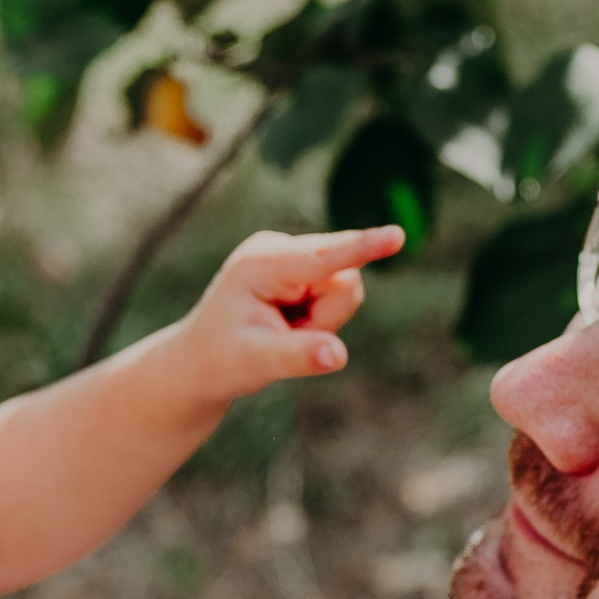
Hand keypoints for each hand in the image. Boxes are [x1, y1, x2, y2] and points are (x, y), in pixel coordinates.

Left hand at [173, 226, 405, 404]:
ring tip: (284, 334)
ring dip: (323, 323)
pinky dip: (319, 321)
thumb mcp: (256, 362)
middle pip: (343, 281)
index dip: (362, 248)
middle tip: (286, 337)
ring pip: (345, 291)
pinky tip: (288, 325)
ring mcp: (293, 257)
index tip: (396, 236)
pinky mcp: (304, 269)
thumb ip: (298, 357)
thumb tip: (338, 355)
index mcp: (261, 264)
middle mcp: (280, 249)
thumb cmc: (222, 360)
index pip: (323, 258)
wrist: (201, 361)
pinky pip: (338, 296)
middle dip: (326, 319)